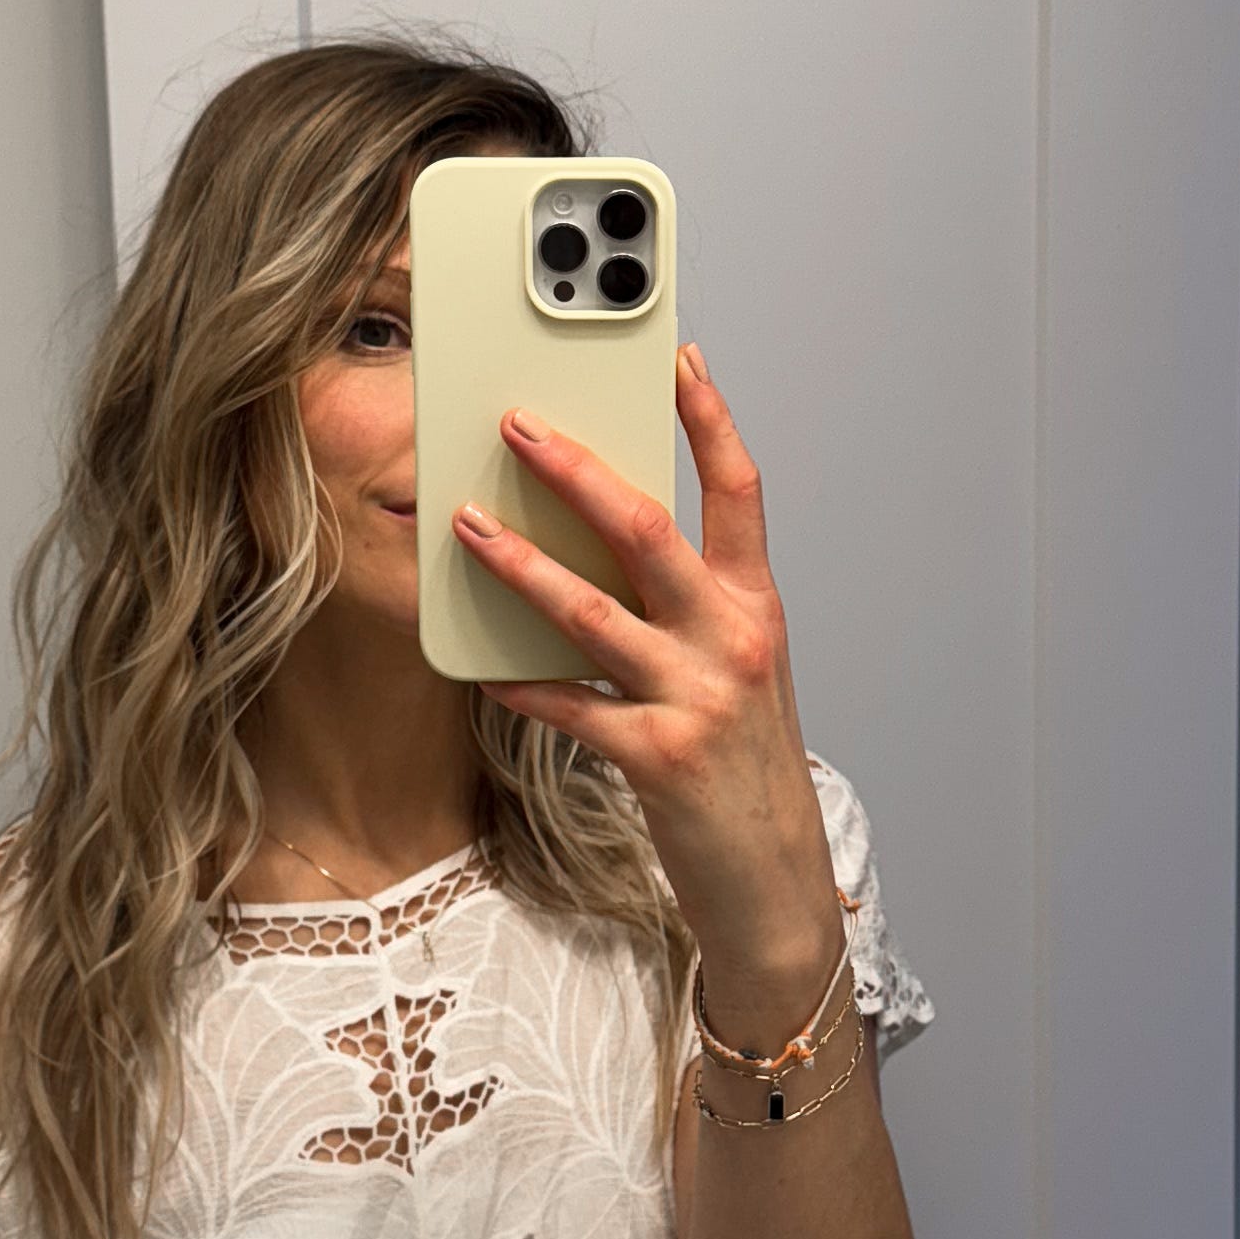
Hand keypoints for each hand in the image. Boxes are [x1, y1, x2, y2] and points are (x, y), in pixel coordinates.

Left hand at [457, 346, 843, 1033]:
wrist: (773, 881)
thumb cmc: (745, 768)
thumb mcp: (739, 672)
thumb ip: (689, 607)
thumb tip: (606, 540)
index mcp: (757, 607)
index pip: (740, 489)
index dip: (709, 418)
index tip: (675, 358)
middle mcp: (733, 641)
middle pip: (649, 530)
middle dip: (577, 471)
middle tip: (517, 425)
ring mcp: (696, 698)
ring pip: (593, 610)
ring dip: (521, 564)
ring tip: (465, 526)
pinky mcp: (655, 757)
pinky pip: (569, 706)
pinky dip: (522, 686)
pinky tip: (481, 671)